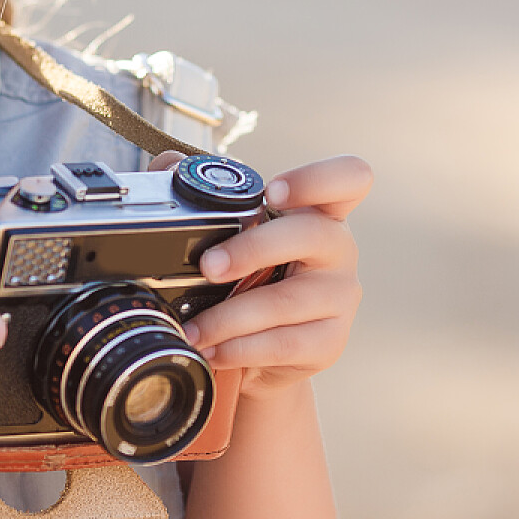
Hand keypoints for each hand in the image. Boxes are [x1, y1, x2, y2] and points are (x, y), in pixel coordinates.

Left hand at [154, 153, 370, 400]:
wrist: (263, 354)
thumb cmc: (251, 280)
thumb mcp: (233, 236)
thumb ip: (205, 196)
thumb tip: (169, 164)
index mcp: (320, 212)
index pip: (349, 179)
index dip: (316, 179)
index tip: (272, 193)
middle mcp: (338, 250)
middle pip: (310, 235)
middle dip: (252, 249)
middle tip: (207, 267)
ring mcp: (340, 297)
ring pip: (286, 301)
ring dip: (230, 315)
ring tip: (192, 326)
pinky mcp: (330, 341)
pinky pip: (282, 344)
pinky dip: (239, 348)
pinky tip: (213, 348)